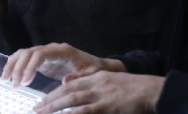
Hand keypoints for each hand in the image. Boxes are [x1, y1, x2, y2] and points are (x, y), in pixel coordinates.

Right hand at [2, 43, 124, 87]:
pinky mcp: (42, 59)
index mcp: (62, 51)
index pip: (41, 54)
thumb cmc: (93, 70)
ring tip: (6, 80)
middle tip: (14, 85)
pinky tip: (8, 76)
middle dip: (19, 68)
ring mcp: (45, 53)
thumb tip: (64, 79)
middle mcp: (51, 49)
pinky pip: (24, 58)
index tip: (25, 81)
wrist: (96, 66)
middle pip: (29, 52)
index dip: (30, 66)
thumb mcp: (90, 75)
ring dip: (13, 65)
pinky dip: (14, 65)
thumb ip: (79, 77)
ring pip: (24, 53)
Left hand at [35, 70, 162, 113]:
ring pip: (72, 100)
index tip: (42, 100)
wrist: (151, 90)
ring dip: (54, 106)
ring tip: (41, 112)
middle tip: (35, 108)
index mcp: (96, 76)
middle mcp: (96, 83)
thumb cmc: (133, 88)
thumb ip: (90, 81)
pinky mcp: (107, 106)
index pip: (70, 84)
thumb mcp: (110, 80)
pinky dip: (72, 113)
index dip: (54, 92)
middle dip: (49, 100)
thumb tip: (68, 83)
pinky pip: (85, 111)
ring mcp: (101, 94)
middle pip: (67, 91)